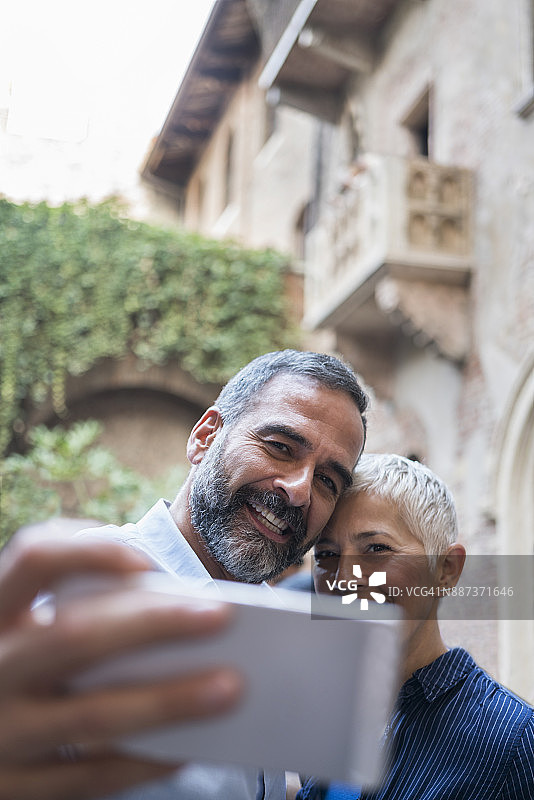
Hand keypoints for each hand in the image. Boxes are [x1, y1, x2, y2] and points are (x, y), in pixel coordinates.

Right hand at [0, 532, 241, 799]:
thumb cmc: (29, 666)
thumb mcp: (34, 628)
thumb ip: (86, 608)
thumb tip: (178, 606)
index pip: (33, 559)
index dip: (89, 551)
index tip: (149, 562)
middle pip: (74, 635)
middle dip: (153, 623)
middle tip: (222, 615)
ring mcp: (1, 733)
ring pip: (93, 715)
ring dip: (169, 700)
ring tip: (231, 686)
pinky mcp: (15, 788)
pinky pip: (93, 777)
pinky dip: (148, 760)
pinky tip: (192, 745)